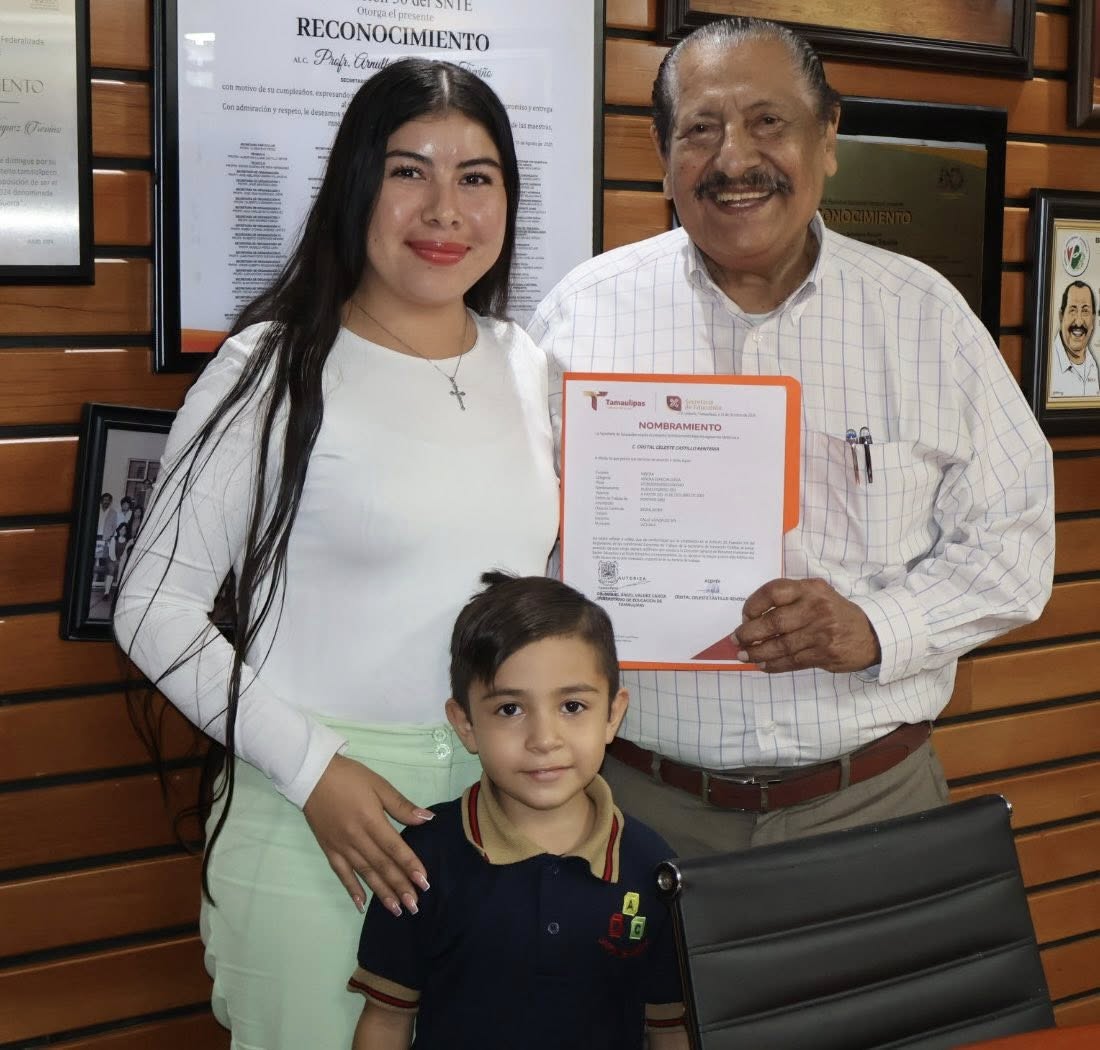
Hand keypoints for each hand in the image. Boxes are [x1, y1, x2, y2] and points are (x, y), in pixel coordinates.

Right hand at [302, 753, 433, 915]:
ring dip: (381, 892)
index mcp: (371, 820)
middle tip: (415, 905)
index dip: (410, 865)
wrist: (312, 775)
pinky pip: (341, 873)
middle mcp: (356, 838)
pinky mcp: (329, 849)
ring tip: (397, 909)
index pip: (394, 848)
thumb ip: (401, 805)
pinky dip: (352, 889)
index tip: (424, 882)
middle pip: (381, 865)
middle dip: (399, 886)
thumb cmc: (349, 777)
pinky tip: (362, 904)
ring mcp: (341, 846)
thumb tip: (427, 818)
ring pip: (364, 873)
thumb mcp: (379, 785)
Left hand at [732, 578, 880, 673]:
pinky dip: (774, 664)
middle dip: (749, 633)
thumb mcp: (817, 594)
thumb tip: (752, 618)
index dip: (753, 604)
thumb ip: (790, 599)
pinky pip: (792, 661)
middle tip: (736, 639)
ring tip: (744, 655)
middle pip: (774, 622)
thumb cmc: (835, 612)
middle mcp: (816, 608)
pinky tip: (762, 665)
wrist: (872, 633)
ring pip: (781, 645)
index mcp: (810, 589)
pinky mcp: (825, 653)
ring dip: (758, 652)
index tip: (745, 616)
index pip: (774, 591)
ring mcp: (821, 632)